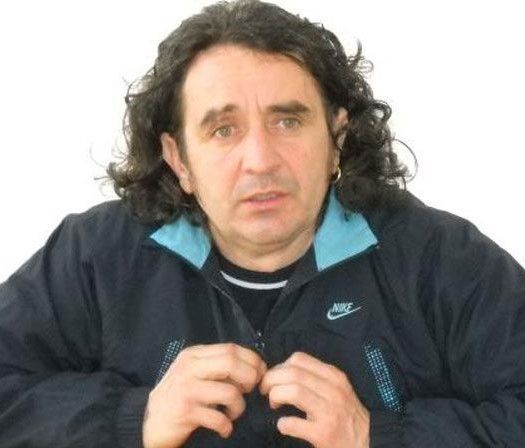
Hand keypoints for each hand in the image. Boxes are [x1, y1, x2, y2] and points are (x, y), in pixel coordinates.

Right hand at [142, 343, 266, 447]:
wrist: (149, 423)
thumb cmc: (178, 397)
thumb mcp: (194, 374)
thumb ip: (217, 367)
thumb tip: (252, 368)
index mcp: (193, 355)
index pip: (230, 348)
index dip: (252, 360)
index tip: (260, 372)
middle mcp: (188, 367)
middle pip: (231, 363)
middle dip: (250, 377)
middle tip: (250, 391)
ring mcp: (186, 388)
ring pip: (230, 391)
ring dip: (239, 406)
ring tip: (233, 413)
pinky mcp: (185, 411)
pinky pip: (219, 417)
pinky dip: (227, 425)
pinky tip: (224, 428)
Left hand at [260, 351, 369, 447]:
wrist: (368, 441)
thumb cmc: (346, 414)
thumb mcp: (336, 388)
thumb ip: (315, 377)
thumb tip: (282, 371)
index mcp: (334, 376)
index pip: (299, 359)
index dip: (279, 366)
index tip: (273, 377)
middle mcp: (333, 390)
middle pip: (293, 373)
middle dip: (271, 380)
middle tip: (265, 391)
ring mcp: (329, 412)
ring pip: (293, 392)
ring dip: (275, 396)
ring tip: (273, 404)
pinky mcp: (324, 433)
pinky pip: (294, 423)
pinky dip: (282, 423)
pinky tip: (283, 425)